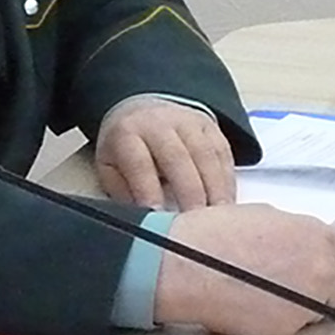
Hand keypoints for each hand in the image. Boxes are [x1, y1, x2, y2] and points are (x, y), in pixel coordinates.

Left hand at [94, 97, 234, 209]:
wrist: (142, 111)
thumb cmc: (125, 149)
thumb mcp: (108, 167)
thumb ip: (120, 191)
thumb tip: (139, 218)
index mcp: (127, 133)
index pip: (139, 163)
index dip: (149, 190)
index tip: (158, 215)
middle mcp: (158, 123)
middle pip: (177, 157)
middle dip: (189, 193)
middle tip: (195, 223)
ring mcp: (187, 122)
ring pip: (205, 155)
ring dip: (213, 189)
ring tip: (216, 218)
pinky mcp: (209, 126)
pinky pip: (222, 153)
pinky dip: (226, 181)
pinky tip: (226, 203)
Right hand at [152, 204, 334, 334]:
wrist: (185, 267)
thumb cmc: (212, 237)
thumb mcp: (264, 217)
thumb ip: (296, 234)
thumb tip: (304, 245)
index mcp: (315, 235)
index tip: (334, 268)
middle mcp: (319, 269)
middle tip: (311, 288)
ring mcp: (306, 301)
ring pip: (326, 312)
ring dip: (310, 307)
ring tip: (275, 297)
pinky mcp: (287, 327)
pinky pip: (297, 326)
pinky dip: (284, 319)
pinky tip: (259, 307)